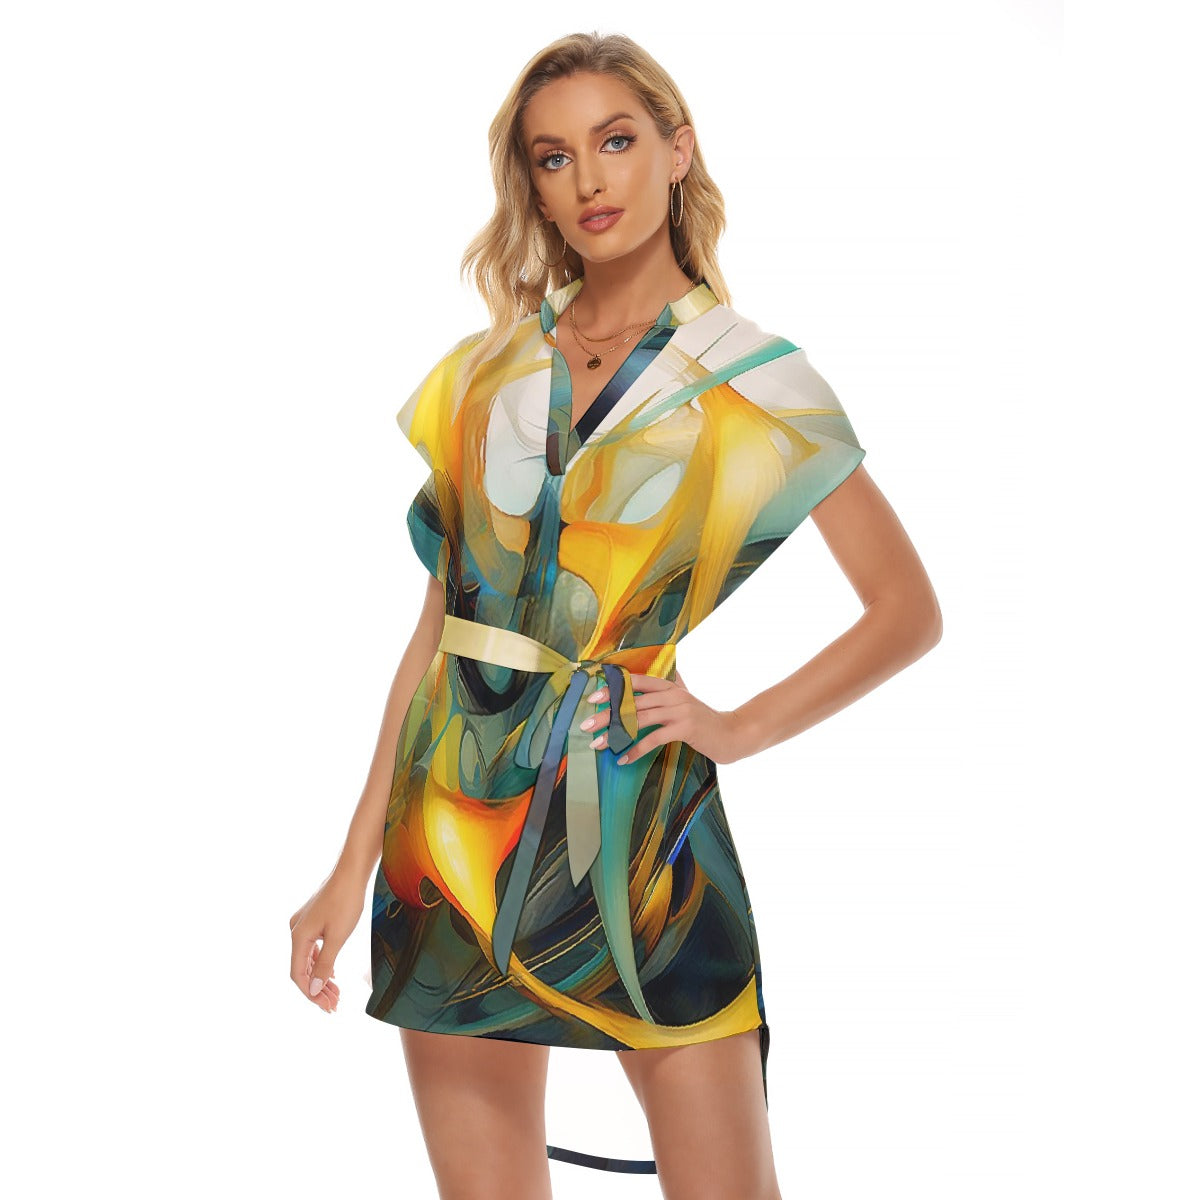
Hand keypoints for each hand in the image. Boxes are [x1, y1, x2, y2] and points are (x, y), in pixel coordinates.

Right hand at [288, 868, 363, 1013]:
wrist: (352, 871)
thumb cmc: (346, 901)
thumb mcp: (338, 937)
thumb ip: (324, 964)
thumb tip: (313, 989)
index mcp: (298, 936)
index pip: (298, 975)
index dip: (311, 994)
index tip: (328, 1007)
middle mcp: (296, 930)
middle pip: (301, 968)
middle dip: (317, 988)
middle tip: (335, 1004)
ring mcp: (303, 924)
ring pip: (308, 958)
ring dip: (320, 977)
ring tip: (336, 992)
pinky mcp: (313, 919)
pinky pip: (313, 948)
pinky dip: (322, 962)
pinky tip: (332, 972)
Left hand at [578, 668, 752, 766]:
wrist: (731, 734)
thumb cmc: (704, 720)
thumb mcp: (685, 699)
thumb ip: (670, 688)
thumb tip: (652, 679)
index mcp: (669, 686)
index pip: (635, 682)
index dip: (613, 689)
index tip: (593, 698)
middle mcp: (673, 695)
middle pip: (632, 702)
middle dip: (606, 714)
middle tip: (586, 725)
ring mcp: (679, 710)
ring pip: (639, 719)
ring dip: (615, 733)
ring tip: (598, 744)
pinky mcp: (685, 728)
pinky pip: (654, 738)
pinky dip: (636, 750)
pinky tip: (623, 759)